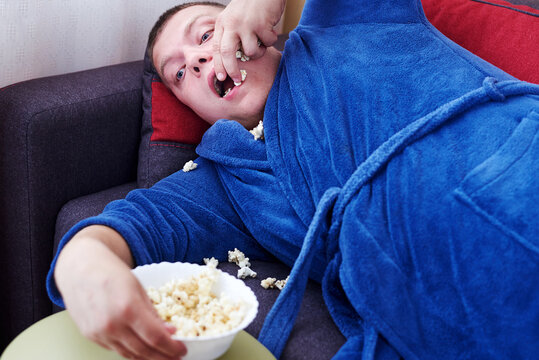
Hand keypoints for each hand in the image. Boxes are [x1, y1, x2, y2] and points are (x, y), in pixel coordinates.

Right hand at [55, 226, 186, 359]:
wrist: (80, 268)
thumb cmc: (111, 272)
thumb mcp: (138, 287)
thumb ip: (152, 312)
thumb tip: (168, 332)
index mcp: (128, 307)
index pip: (156, 337)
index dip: (172, 347)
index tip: (182, 350)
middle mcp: (112, 324)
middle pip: (144, 350)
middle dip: (163, 356)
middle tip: (175, 357)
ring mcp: (99, 332)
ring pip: (129, 354)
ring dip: (148, 358)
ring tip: (161, 356)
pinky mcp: (90, 336)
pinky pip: (115, 350)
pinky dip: (131, 352)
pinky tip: (142, 350)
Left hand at [213, 0, 285, 82]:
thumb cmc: (252, 4)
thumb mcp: (234, 17)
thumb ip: (232, 34)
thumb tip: (233, 59)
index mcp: (223, 23)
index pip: (216, 48)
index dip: (219, 65)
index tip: (221, 77)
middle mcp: (232, 24)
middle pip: (227, 53)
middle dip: (232, 69)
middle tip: (237, 79)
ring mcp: (246, 24)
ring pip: (251, 51)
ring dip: (259, 52)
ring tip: (262, 43)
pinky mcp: (261, 24)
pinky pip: (268, 42)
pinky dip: (272, 39)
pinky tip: (271, 29)